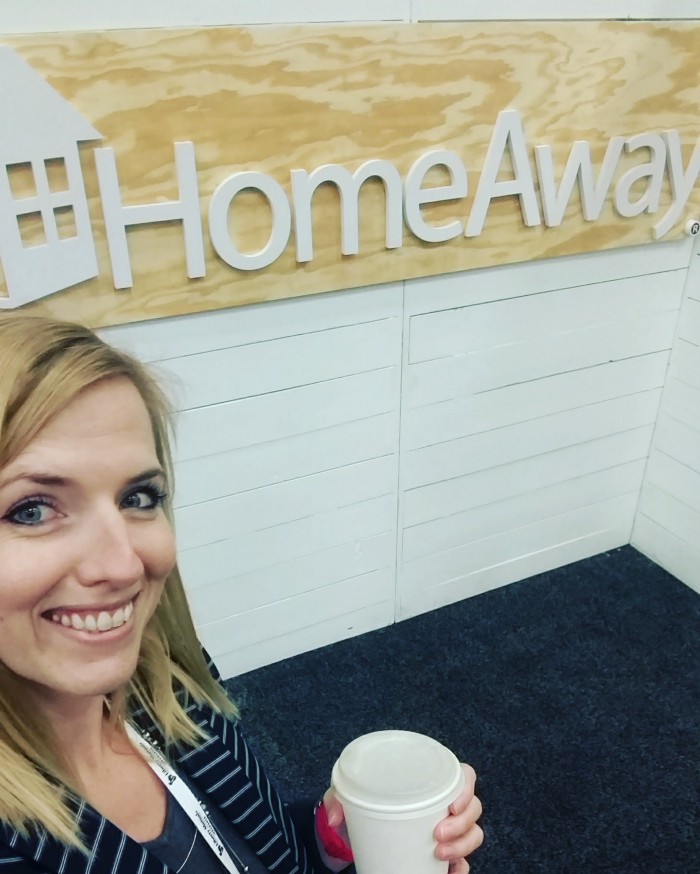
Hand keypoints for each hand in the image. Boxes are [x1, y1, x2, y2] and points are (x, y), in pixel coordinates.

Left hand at [322, 763, 482, 872]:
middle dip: (462, 824)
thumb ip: (339, 797)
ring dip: (463, 846)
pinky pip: (465, 861)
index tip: (451, 805)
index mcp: (433, 779)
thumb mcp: (351, 793)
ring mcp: (451, 828)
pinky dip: (462, 868)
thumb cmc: (366, 800)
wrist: (363, 830)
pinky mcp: (447, 852)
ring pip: (474, 834)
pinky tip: (452, 872)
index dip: (466, 788)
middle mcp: (447, 803)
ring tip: (440, 854)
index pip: (465, 776)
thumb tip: (334, 819)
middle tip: (438, 834)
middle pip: (474, 808)